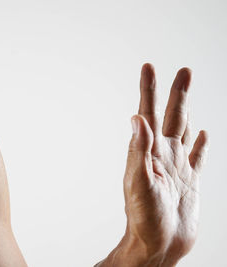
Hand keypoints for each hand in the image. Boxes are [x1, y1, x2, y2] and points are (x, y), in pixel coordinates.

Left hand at [98, 64, 209, 266]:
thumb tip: (136, 118)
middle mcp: (162, 156)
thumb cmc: (144, 219)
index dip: (149, 90)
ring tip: (187, 95)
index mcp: (147, 153)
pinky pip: (197, 157)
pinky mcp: (190, 181)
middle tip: (184, 71)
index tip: (149, 67)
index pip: (148, 114)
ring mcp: (176, 167)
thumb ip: (138, 150)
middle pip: (171, 117)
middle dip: (176, 93)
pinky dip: (200, 144)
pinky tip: (202, 134)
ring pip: (184, 131)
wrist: (158, 245)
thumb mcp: (140, 182)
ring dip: (187, 111)